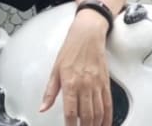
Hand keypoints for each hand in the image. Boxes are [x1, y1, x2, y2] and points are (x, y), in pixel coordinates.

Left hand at [40, 10, 111, 125]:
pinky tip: (105, 123)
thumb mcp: (55, 70)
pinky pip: (108, 103)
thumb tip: (43, 107)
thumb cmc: (71, 49)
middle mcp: (85, 85)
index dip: (71, 125)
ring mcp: (97, 84)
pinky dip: (108, 116)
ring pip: (99, 112)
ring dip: (96, 125)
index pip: (71, 112)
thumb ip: (49, 92)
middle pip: (87, 115)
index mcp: (71, 83)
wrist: (88, 35)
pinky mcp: (106, 82)